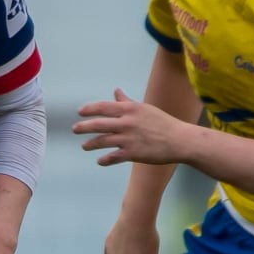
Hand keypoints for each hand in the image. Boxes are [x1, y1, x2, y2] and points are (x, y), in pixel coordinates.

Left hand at [74, 89, 193, 166]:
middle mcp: (127, 122)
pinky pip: (112, 157)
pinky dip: (104, 160)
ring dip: (90, 144)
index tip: (80, 112)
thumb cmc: (163, 122)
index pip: (103, 107)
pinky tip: (100, 161)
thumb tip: (116, 91)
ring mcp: (128, 138)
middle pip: (98, 124)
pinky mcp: (132, 153)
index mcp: (129, 109)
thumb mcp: (144, 108)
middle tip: (75, 129)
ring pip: (102, 141)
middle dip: (83, 127)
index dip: (89, 109)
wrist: (179, 140)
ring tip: (84, 146)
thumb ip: (126, 102)